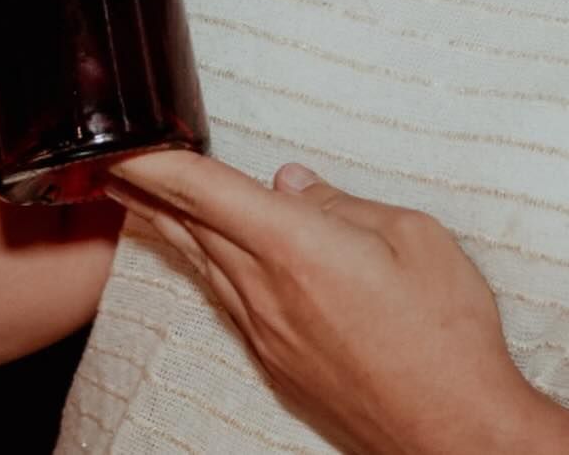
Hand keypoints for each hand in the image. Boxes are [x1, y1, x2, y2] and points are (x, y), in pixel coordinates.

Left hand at [103, 150, 539, 454]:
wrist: (455, 431)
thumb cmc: (447, 332)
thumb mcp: (414, 237)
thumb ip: (344, 204)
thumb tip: (293, 183)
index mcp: (297, 247)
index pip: (207, 192)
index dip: (156, 163)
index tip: (120, 143)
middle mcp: (268, 291)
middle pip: (192, 227)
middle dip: (147, 189)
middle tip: (112, 158)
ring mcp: (268, 333)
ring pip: (203, 265)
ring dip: (167, 226)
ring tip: (134, 197)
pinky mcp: (279, 364)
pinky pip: (227, 300)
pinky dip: (203, 266)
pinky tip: (200, 256)